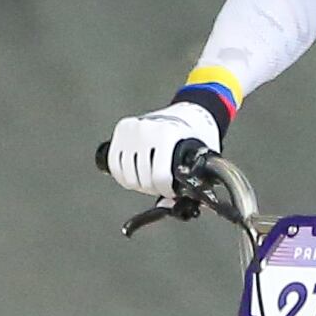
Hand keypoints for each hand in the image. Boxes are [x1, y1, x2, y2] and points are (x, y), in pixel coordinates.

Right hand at [104, 100, 219, 194]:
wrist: (190, 111)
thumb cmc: (198, 134)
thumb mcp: (201, 156)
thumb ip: (191, 180)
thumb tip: (171, 204)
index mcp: (167, 135)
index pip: (160, 176)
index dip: (166, 190)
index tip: (171, 192)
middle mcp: (146, 130)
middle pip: (142, 178)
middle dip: (153, 188)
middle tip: (162, 187)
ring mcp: (132, 129)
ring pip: (125, 173)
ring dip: (138, 184)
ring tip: (150, 181)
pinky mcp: (122, 129)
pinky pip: (114, 162)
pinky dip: (123, 175)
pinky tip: (134, 176)